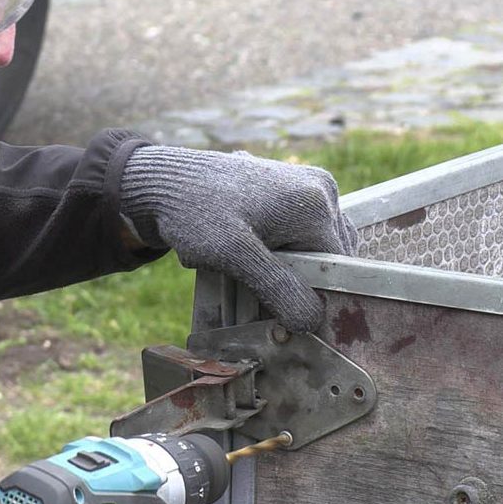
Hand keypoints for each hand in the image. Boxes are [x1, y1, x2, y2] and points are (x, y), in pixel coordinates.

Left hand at [119, 144, 356, 331]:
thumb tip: (312, 321)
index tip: (284, 312)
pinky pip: (299, 230)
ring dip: (287, 264)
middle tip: (255, 284)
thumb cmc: (195, 214)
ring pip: (314, 246)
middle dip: (298, 278)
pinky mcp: (290, 188)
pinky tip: (247, 247)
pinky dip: (280, 248)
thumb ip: (277, 288)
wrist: (163, 183)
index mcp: (316, 204)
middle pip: (329, 257)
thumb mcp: (235, 255)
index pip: (340, 268)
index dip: (316, 296)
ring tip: (246, 262)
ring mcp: (306, 185)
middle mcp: (321, 189)